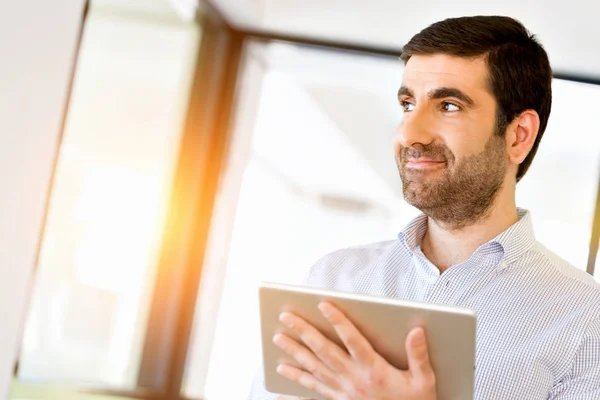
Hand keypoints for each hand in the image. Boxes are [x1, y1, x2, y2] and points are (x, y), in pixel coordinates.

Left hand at [273, 302, 435, 399]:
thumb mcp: (424, 382)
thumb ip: (419, 355)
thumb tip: (417, 331)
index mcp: (375, 371)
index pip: (353, 340)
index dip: (338, 321)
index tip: (323, 305)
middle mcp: (354, 379)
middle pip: (324, 351)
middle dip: (304, 332)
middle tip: (286, 316)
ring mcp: (343, 391)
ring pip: (314, 368)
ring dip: (294, 351)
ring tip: (278, 337)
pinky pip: (313, 389)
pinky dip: (296, 379)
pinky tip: (282, 371)